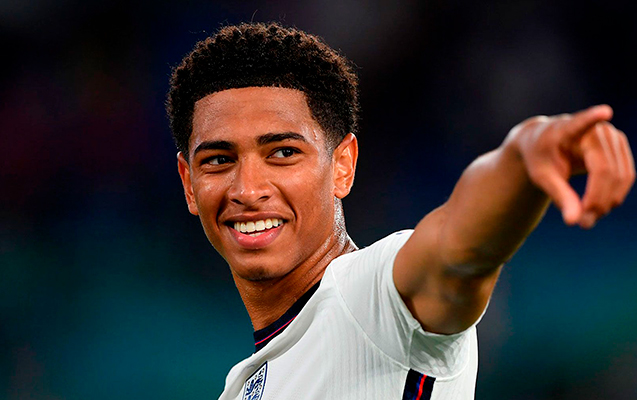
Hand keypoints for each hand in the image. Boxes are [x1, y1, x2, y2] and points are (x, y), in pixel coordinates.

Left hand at [508, 105, 634, 228]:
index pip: (582, 123)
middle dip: (597, 201)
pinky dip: (614, 196)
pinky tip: (598, 208)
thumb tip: (574, 222)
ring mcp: (613, 136)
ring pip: (621, 176)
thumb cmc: (541, 157)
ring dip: (608, 202)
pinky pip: (626, 176)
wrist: (546, 143)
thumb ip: (559, 195)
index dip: (593, 118)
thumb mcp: (542, 177)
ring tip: (587, 220)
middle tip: (582, 224)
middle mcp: (596, 129)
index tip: (604, 112)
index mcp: (567, 129)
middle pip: (606, 171)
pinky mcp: (621, 147)